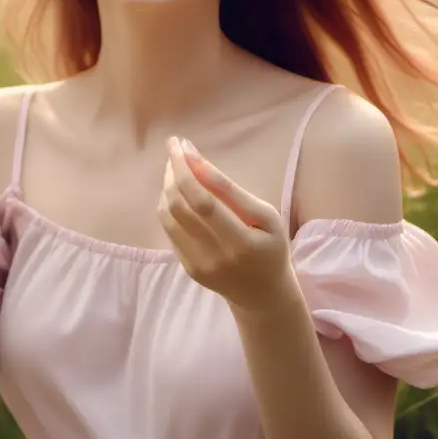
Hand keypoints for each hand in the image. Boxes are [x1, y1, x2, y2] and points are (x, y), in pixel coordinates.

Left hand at [157, 136, 291, 313]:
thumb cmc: (270, 247)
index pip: (204, 201)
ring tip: (176, 168)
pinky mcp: (187, 268)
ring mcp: (197, 265)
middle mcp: (215, 256)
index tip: (181, 144)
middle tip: (176, 150)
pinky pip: (169, 229)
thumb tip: (196, 163)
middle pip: (179, 207)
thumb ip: (232, 192)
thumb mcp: (266, 217)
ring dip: (167, 186)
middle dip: (173, 172)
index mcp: (242, 243)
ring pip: (168, 217)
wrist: (263, 294)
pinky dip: (169, 205)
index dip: (188, 169)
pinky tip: (178, 192)